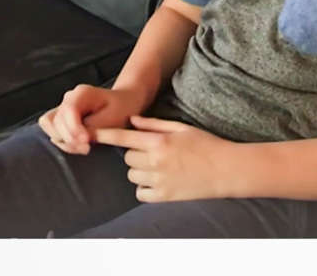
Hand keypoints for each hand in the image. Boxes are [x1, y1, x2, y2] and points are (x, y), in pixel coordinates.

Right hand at [37, 84, 144, 155]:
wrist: (124, 103)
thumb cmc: (121, 109)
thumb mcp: (113, 118)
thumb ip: (94, 127)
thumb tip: (78, 138)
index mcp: (82, 93)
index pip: (68, 111)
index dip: (74, 129)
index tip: (86, 143)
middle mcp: (68, 98)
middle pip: (56, 120)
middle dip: (70, 138)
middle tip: (87, 148)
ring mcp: (63, 107)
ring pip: (50, 125)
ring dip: (64, 140)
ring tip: (83, 147)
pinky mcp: (62, 117)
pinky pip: (52, 129)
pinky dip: (62, 140)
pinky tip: (78, 144)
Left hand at [94, 115, 234, 201]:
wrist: (227, 169)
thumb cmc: (206, 144)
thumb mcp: (181, 127)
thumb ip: (154, 124)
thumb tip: (132, 120)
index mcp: (159, 141)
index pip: (123, 137)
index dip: (104, 135)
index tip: (89, 134)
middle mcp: (156, 161)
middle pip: (126, 157)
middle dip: (134, 154)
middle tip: (151, 152)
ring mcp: (160, 180)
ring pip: (132, 175)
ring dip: (138, 171)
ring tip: (156, 167)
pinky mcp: (165, 196)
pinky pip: (141, 193)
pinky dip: (144, 188)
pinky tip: (157, 182)